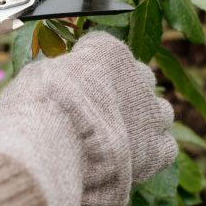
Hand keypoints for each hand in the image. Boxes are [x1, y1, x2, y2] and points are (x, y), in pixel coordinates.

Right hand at [0, 32, 176, 205]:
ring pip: (159, 111)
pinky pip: (166, 146)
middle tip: (98, 111)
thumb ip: (60, 73)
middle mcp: (138, 76)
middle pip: (139, 77)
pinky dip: (152, 150)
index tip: (73, 80)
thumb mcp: (39, 73)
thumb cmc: (38, 105)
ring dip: (143, 120)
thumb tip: (59, 81)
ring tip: (118, 137)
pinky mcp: (157, 149)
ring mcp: (152, 112)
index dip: (87, 66)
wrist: (52, 145)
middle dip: (122, 91)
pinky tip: (131, 157)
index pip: (105, 48)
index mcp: (109, 50)